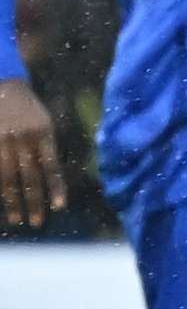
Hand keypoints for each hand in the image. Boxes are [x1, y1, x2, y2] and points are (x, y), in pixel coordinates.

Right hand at [0, 76, 64, 228]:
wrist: (4, 85)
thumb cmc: (29, 111)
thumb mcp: (45, 125)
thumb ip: (46, 151)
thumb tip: (51, 182)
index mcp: (43, 134)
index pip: (52, 167)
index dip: (56, 188)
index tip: (59, 207)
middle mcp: (23, 139)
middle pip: (30, 177)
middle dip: (33, 202)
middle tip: (36, 222)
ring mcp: (3, 141)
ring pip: (7, 178)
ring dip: (13, 201)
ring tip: (17, 219)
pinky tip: (2, 200)